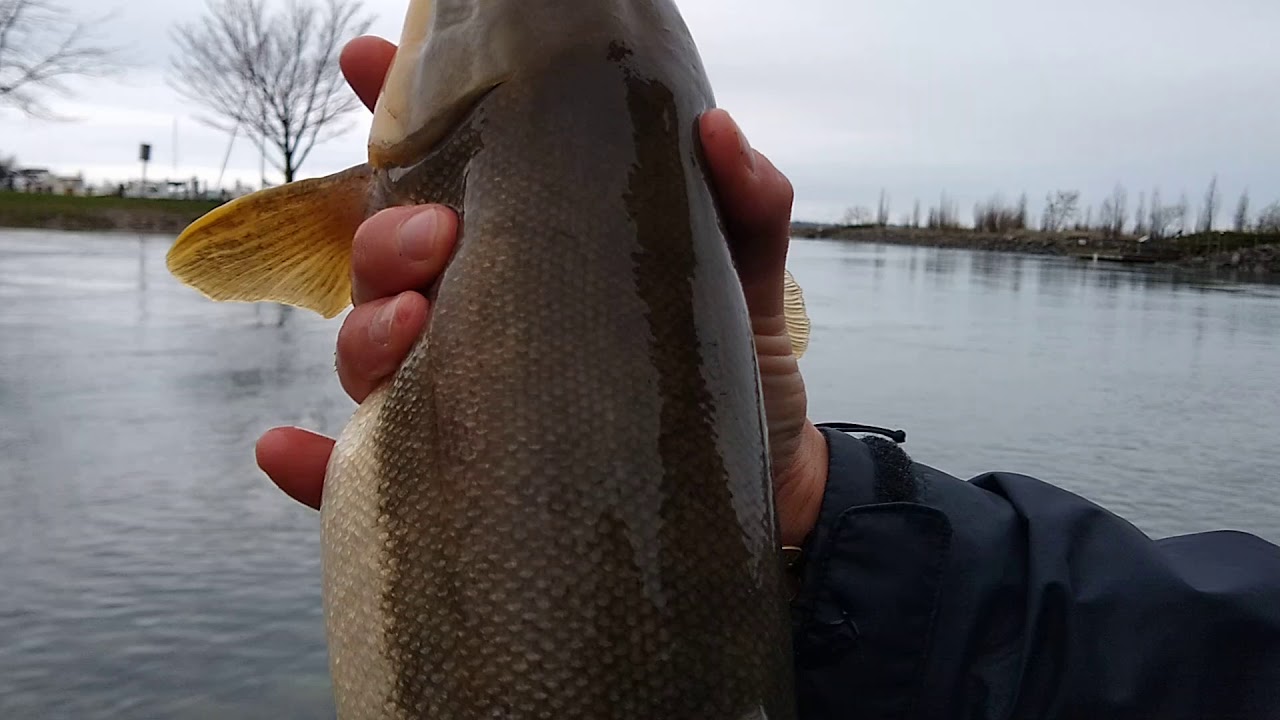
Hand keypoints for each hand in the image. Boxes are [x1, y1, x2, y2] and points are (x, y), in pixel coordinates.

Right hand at [256, 36, 828, 547]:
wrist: (762, 493)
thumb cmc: (731, 373)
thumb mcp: (745, 284)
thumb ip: (744, 209)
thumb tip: (715, 128)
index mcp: (530, 260)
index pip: (447, 177)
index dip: (396, 115)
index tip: (366, 61)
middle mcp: (479, 325)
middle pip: (390, 266)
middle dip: (387, 237)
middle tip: (438, 236)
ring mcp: (462, 407)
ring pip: (369, 359)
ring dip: (362, 336)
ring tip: (409, 326)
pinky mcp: (460, 491)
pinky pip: (362, 481)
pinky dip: (314, 469)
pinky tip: (286, 450)